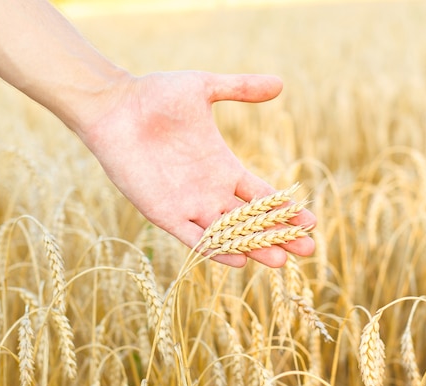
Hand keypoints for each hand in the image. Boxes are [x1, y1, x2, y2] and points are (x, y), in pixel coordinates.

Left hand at [79, 71, 315, 267]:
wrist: (114, 106)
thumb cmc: (156, 94)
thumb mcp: (204, 87)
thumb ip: (241, 88)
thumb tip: (280, 83)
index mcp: (223, 166)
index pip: (262, 195)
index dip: (286, 210)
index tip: (310, 222)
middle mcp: (210, 190)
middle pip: (252, 220)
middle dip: (280, 235)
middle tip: (309, 250)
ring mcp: (188, 203)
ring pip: (228, 233)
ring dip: (254, 247)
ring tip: (281, 261)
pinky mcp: (163, 212)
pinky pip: (193, 237)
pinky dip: (214, 249)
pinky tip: (238, 261)